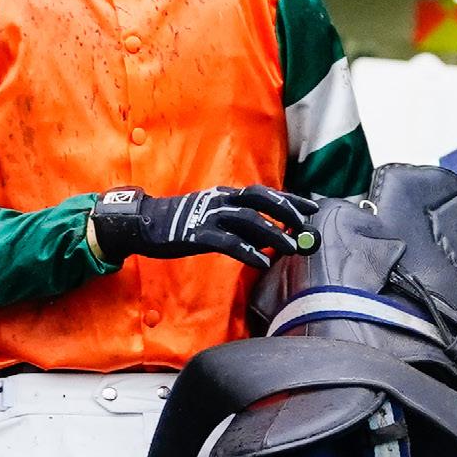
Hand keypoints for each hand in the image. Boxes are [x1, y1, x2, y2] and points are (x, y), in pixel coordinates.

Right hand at [91, 186, 315, 274]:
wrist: (143, 223)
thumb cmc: (181, 224)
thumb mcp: (214, 219)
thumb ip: (240, 226)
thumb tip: (269, 238)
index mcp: (226, 195)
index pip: (264, 193)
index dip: (290, 200)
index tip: (313, 208)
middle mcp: (220, 201)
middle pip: (260, 199)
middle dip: (285, 211)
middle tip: (305, 226)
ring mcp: (209, 216)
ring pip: (248, 220)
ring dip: (272, 233)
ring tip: (290, 248)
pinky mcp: (197, 234)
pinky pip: (227, 242)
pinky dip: (247, 251)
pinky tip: (262, 262)